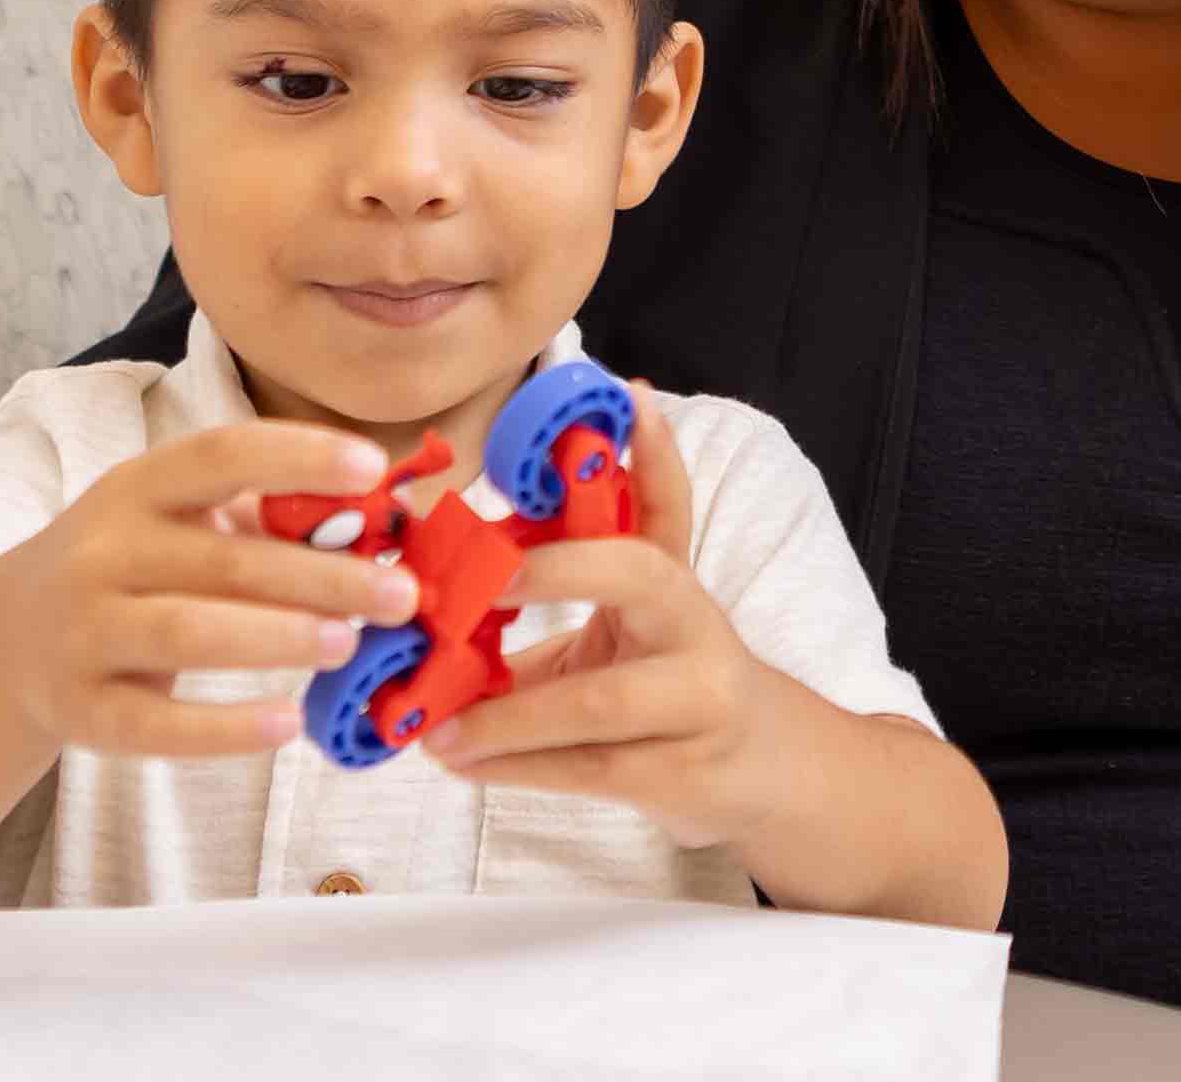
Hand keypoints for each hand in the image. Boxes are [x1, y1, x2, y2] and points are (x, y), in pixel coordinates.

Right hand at [0, 417, 423, 759]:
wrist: (6, 642)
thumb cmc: (125, 569)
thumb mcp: (168, 523)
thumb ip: (252, 519)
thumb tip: (374, 525)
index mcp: (136, 488)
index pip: (221, 454)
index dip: (298, 457)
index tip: (374, 470)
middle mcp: (102, 551)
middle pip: (223, 559)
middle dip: (322, 576)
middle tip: (400, 595)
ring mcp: (84, 631)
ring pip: (189, 632)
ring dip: (278, 637)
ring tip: (350, 644)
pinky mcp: (80, 709)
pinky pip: (156, 723)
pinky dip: (224, 729)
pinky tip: (287, 722)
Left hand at [416, 393, 822, 847]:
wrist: (754, 764)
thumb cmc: (660, 682)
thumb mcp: (619, 626)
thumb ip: (547, 600)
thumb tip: (427, 590)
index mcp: (670, 579)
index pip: (666, 506)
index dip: (653, 459)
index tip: (625, 408)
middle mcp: (693, 625)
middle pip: (639, 575)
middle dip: (556, 569)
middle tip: (478, 583)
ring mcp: (698, 701)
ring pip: (599, 701)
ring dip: (508, 716)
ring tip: (439, 731)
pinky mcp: (680, 772)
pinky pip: (590, 768)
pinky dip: (518, 767)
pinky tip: (466, 765)